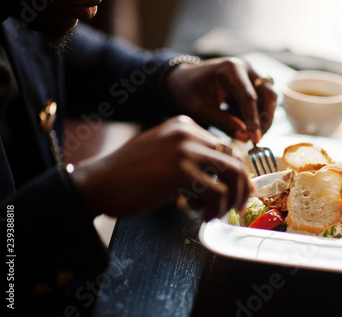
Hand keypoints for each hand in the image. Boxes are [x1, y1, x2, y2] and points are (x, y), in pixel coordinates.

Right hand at [71, 116, 252, 220]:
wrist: (99, 182)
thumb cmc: (129, 174)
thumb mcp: (163, 153)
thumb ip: (191, 157)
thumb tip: (223, 176)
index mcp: (184, 125)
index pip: (224, 147)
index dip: (236, 171)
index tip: (238, 190)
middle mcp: (188, 133)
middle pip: (234, 158)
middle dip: (241, 186)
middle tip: (238, 205)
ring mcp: (185, 151)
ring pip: (232, 174)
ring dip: (231, 199)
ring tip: (217, 214)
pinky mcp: (181, 172)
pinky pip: (216, 192)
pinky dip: (215, 209)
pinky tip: (202, 217)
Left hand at [163, 57, 277, 143]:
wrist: (182, 80)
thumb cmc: (188, 91)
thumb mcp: (200, 109)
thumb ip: (223, 122)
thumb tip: (245, 137)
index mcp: (231, 69)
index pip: (249, 97)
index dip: (254, 119)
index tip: (255, 138)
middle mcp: (245, 68)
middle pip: (267, 94)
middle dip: (265, 118)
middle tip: (257, 139)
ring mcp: (250, 75)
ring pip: (269, 98)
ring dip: (264, 118)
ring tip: (250, 135)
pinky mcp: (251, 85)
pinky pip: (262, 102)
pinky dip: (257, 116)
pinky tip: (244, 126)